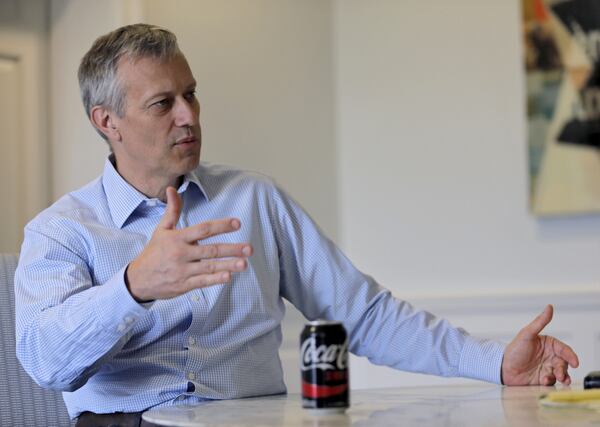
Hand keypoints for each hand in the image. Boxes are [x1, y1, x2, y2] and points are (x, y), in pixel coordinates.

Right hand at [126, 186, 252, 301]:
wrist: (137, 279)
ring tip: (244, 263)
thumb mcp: (161, 230)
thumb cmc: (154, 252)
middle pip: (210, 250)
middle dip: (231, 249)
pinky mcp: (184, 285)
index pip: (203, 229)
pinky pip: (202, 282)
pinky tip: (229, 276)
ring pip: (209, 267)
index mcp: (177, 238)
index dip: (221, 226)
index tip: (237, 223)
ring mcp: (183, 270)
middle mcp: (181, 253)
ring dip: (228, 265)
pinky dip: (215, 279)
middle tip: (249, 248)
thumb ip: (172, 210)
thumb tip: (172, 189)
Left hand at [501, 304, 578, 385]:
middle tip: (560, 374)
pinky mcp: (543, 378)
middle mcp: (549, 356)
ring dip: (561, 376)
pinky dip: (551, 381)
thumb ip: (540, 322)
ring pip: (561, 373)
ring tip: (555, 378)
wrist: (503, 368)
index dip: (570, 356)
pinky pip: (553, 381)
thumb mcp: (527, 334)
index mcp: (548, 345)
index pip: (564, 350)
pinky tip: (545, 380)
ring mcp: (547, 367)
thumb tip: (549, 307)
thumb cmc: (514, 350)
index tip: (574, 362)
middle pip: (564, 363)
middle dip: (563, 369)